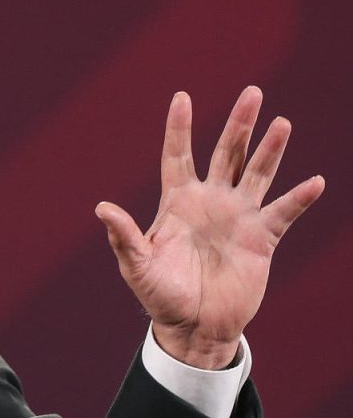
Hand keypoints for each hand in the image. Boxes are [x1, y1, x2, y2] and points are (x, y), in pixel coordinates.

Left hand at [95, 87, 323, 368]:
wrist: (193, 326)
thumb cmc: (160, 295)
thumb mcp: (137, 266)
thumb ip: (124, 236)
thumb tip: (102, 208)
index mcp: (178, 202)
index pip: (178, 155)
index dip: (179, 128)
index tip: (181, 97)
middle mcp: (211, 202)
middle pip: (227, 153)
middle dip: (239, 124)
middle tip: (252, 92)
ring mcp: (238, 217)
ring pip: (257, 174)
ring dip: (270, 150)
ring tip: (281, 123)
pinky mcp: (262, 239)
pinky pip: (283, 213)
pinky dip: (298, 198)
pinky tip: (314, 182)